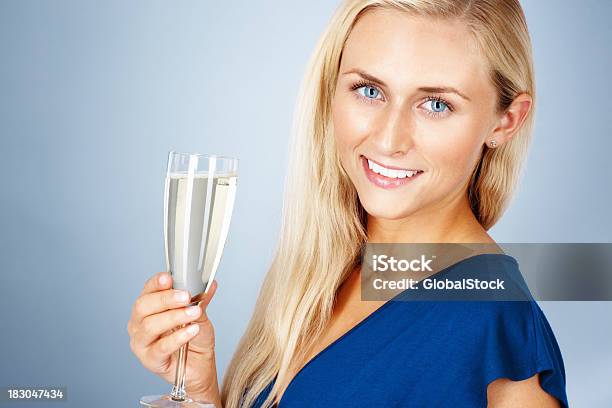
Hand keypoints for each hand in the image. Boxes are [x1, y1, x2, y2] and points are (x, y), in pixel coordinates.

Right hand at [128, 272, 221, 405]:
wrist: (200, 365)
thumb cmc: (194, 339)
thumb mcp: (199, 314)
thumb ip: (200, 299)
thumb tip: (209, 283)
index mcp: (149, 308)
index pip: (147, 290)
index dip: (156, 283)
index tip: (169, 278)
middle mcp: (139, 324)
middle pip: (143, 306)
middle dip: (165, 299)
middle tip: (185, 297)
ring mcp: (141, 343)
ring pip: (149, 326)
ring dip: (174, 317)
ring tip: (193, 313)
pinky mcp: (149, 360)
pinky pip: (160, 347)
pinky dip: (177, 337)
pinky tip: (191, 330)